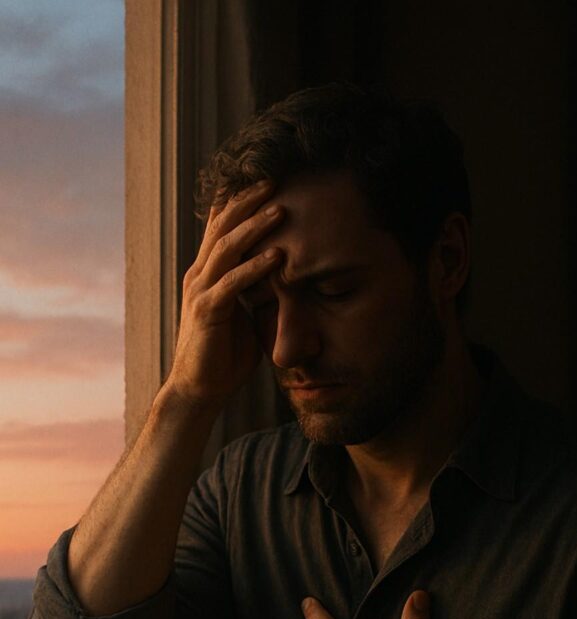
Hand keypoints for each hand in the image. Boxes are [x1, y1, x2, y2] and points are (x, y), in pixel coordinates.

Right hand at [167, 179, 284, 405]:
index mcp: (206, 273)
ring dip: (255, 226)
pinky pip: (233, 283)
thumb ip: (258, 294)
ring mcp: (200, 291)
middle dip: (248, 201)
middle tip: (275, 179)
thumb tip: (286, 282)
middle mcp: (199, 275)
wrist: (198, 390)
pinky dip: (256, 267)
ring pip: (227, 248)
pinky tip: (277, 256)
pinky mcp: (207, 312)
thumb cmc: (223, 357)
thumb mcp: (245, 317)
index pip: (220, 226)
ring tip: (280, 208)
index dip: (240, 202)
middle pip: (221, 226)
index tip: (267, 181)